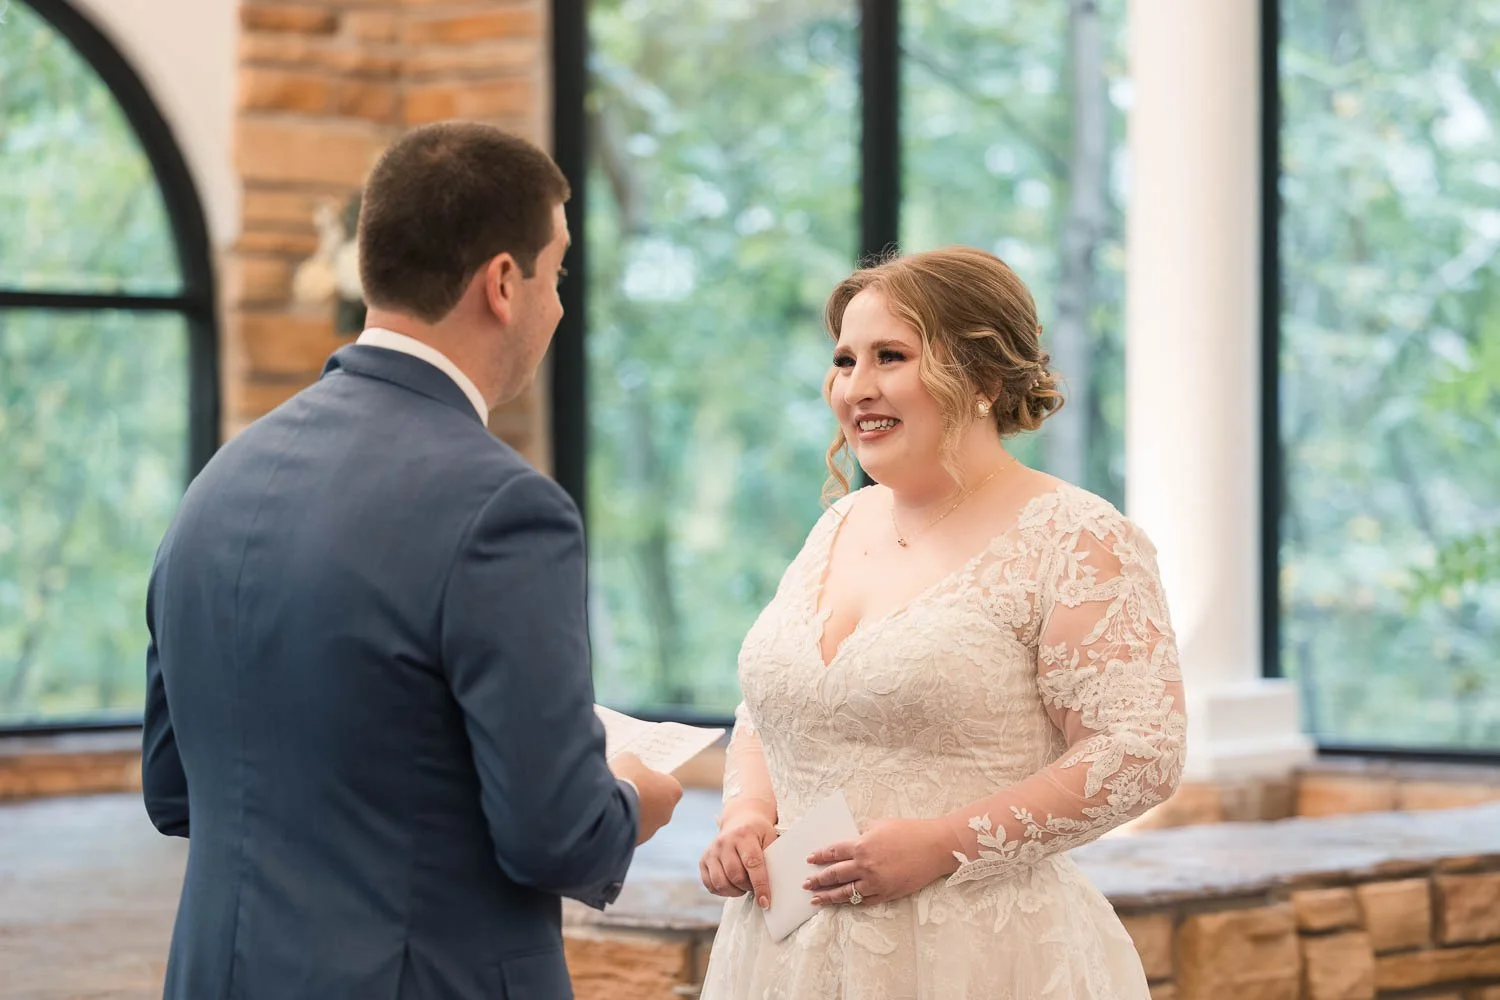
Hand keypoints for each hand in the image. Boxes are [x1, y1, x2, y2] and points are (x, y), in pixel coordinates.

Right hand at [610, 752, 682, 845]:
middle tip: (624, 788)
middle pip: (656, 803)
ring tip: (611, 802)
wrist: (609, 808)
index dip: (652, 779)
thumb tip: (631, 766)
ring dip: (629, 812)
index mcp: (673, 791)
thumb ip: (635, 763)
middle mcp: (667, 814)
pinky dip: (619, 824)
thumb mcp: (629, 760)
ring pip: (642, 819)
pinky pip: (628, 831)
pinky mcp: (635, 842)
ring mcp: (651, 831)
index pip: (667, 783)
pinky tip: (606, 815)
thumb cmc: (625, 779)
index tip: (638, 775)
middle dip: (642, 797)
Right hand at [699, 796, 777, 907]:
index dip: (760, 885)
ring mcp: (712, 851)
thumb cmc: (758, 833)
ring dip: (735, 891)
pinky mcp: (703, 860)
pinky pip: (710, 885)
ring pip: (721, 883)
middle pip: (735, 876)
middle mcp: (725, 842)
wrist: (740, 820)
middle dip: (748, 887)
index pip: (752, 864)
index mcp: (745, 835)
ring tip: (744, 885)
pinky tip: (732, 885)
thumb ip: (773, 859)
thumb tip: (778, 885)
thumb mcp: (770, 838)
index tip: (765, 902)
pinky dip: (722, 891)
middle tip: (755, 885)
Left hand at [803, 818, 958, 906]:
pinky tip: (844, 903)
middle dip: (818, 880)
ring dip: (829, 896)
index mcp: (862, 845)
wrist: (935, 847)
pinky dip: (853, 902)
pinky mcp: (887, 894)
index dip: (820, 856)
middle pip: (835, 875)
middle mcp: (865, 866)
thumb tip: (852, 840)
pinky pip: (864, 901)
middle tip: (806, 883)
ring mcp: (875, 883)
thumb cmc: (910, 831)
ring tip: (817, 899)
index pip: (833, 853)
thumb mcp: (880, 824)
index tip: (809, 859)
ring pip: (846, 892)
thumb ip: (863, 833)